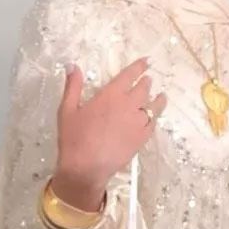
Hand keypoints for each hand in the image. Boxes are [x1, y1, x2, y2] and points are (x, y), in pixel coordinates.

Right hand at [52, 58, 166, 209]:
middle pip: (143, 88)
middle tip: (148, 79)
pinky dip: (156, 116)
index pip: (129, 75)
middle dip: (146, 82)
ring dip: (156, 98)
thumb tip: (72, 65)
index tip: (146, 61)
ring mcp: (138, 122)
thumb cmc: (74, 138)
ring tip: (160, 95)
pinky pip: (154, 122)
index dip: (139, 67)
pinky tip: (155, 115)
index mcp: (110, 95)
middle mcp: (128, 105)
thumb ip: (73, 86)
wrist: (86, 168)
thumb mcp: (67, 110)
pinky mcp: (143, 137)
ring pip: (153, 105)